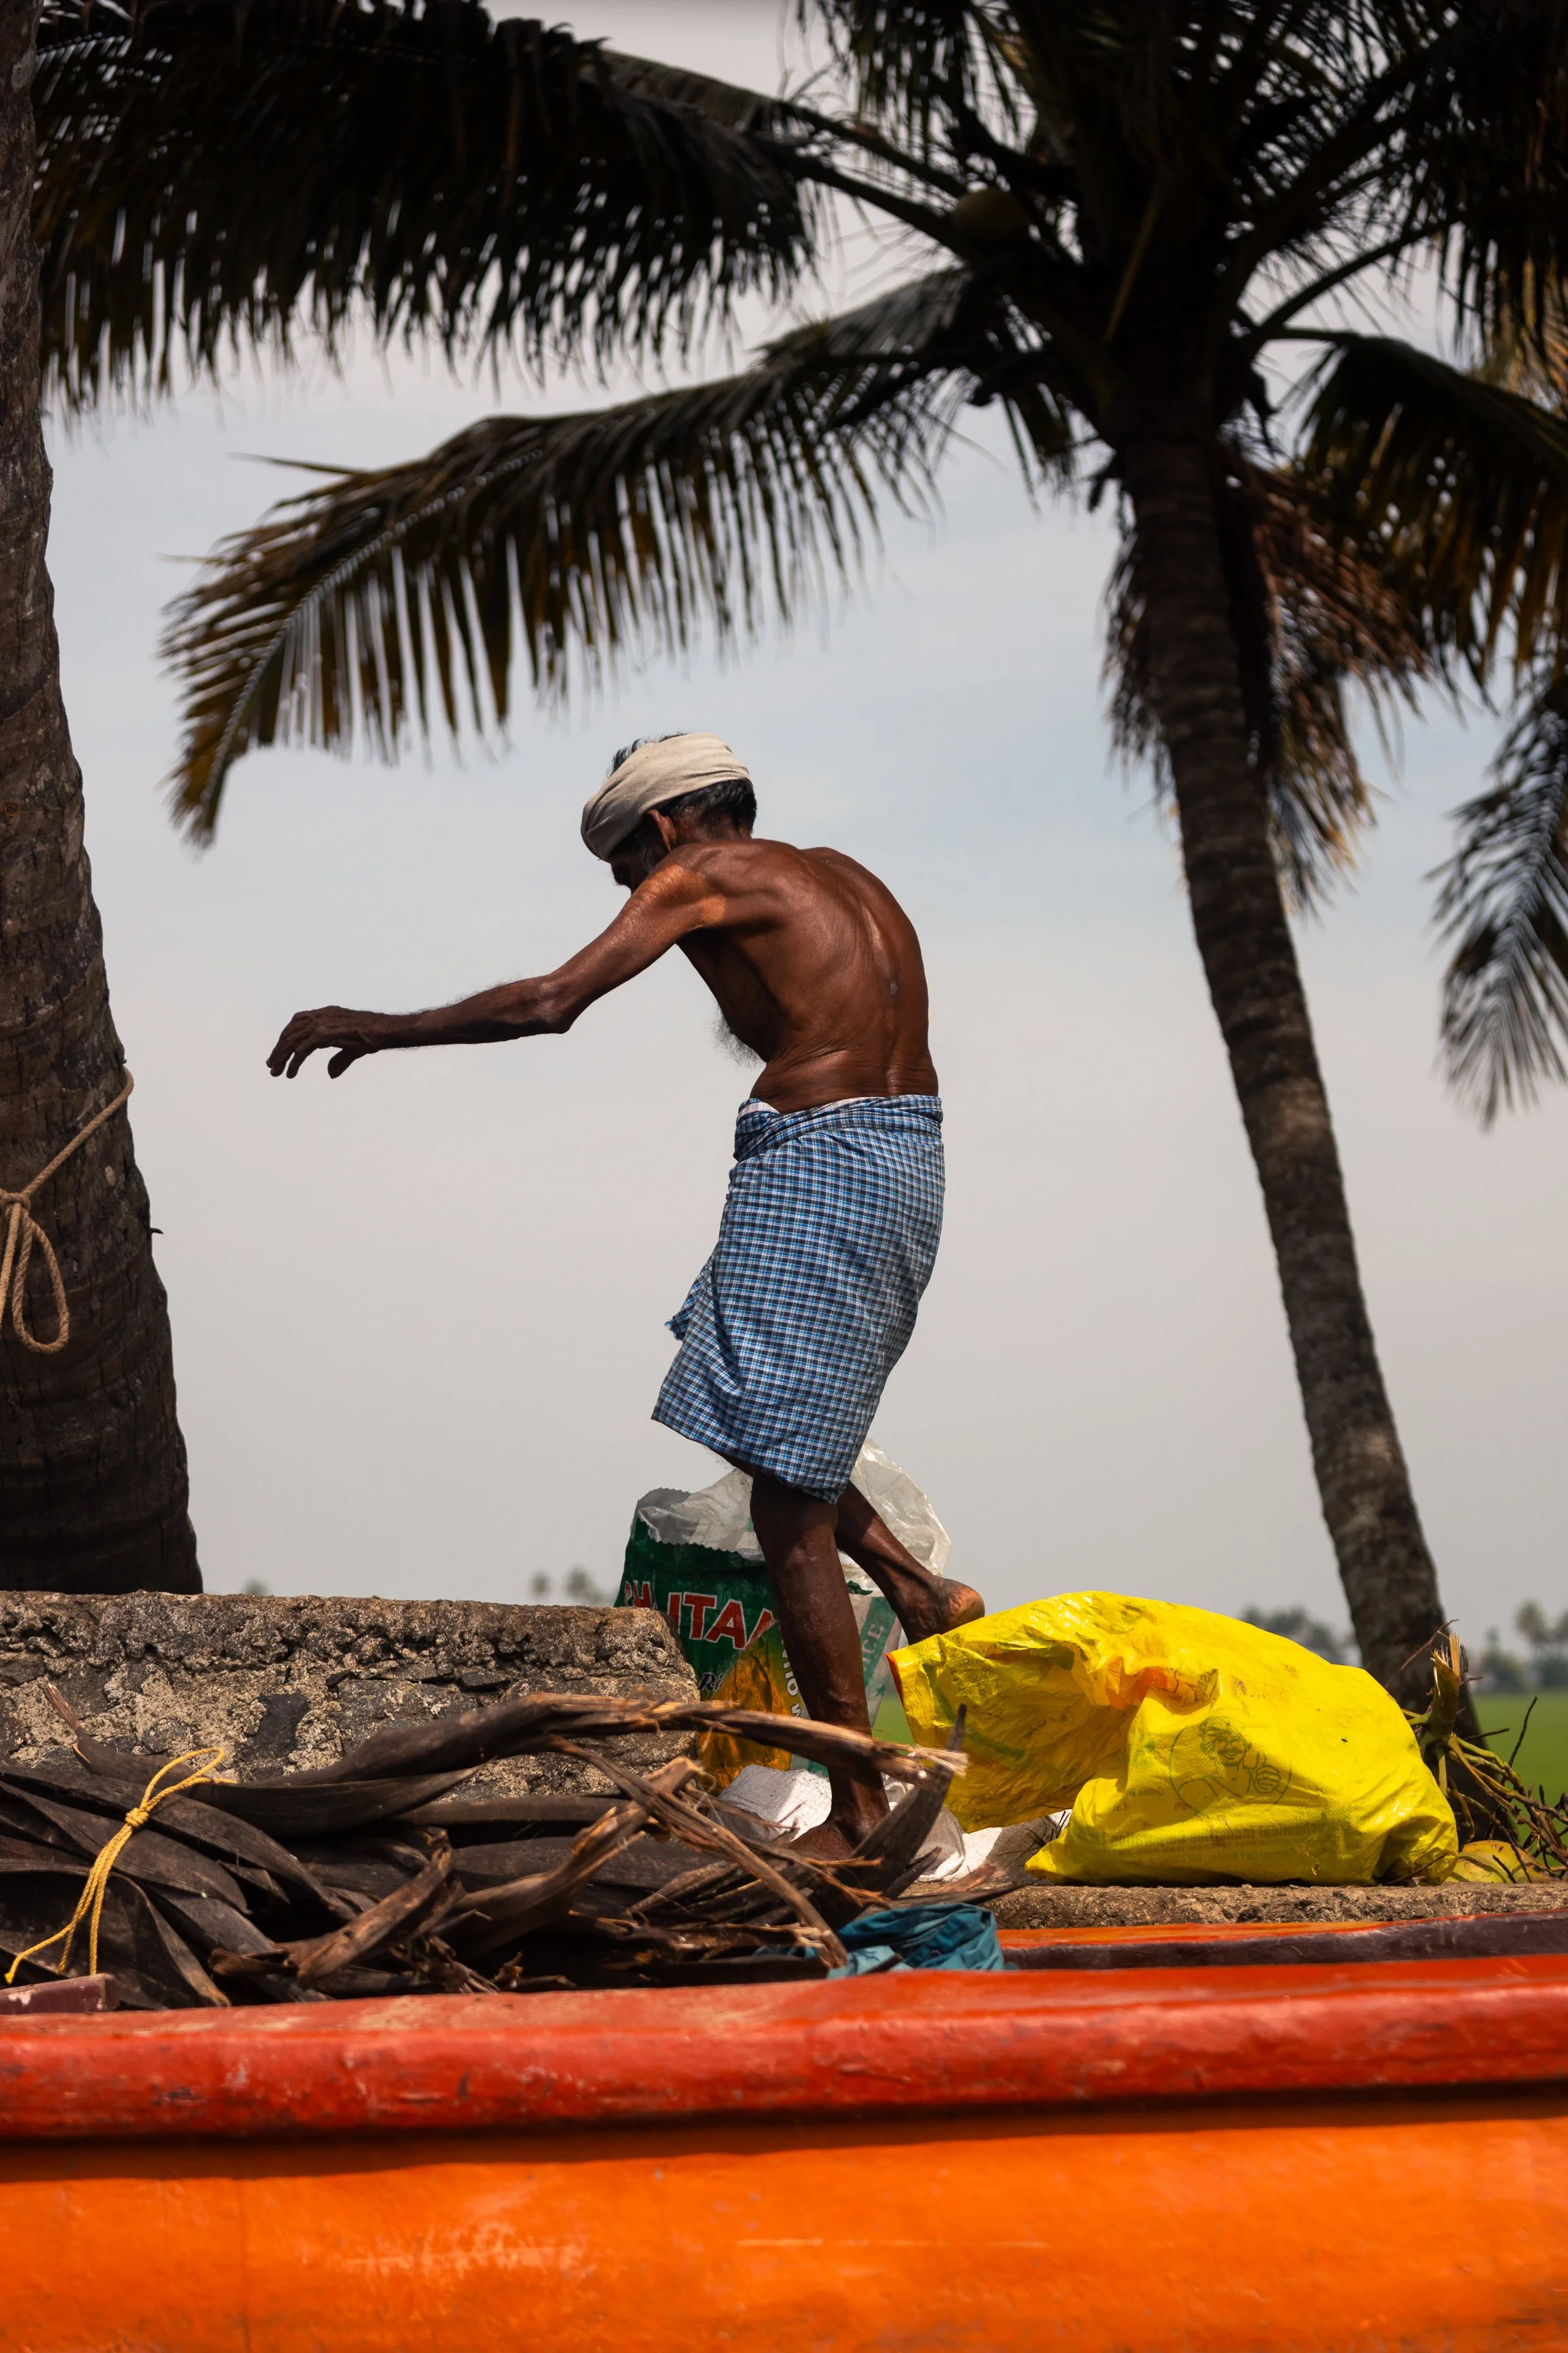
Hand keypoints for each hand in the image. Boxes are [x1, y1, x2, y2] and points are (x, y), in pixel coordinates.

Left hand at [267, 1007, 393, 1078]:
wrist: (384, 1030)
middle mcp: (320, 1016)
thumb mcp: (352, 1048)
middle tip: (271, 1066)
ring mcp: (321, 1024)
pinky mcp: (323, 1034)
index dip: (286, 1036)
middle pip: (290, 1031)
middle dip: (279, 1049)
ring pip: (291, 1040)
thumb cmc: (372, 1036)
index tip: (280, 1052)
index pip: (297, 1021)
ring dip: (281, 1057)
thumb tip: (329, 1074)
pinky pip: (301, 1049)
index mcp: (325, 1014)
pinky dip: (293, 1062)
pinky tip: (290, 1073)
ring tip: (275, 1072)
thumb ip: (338, 1060)